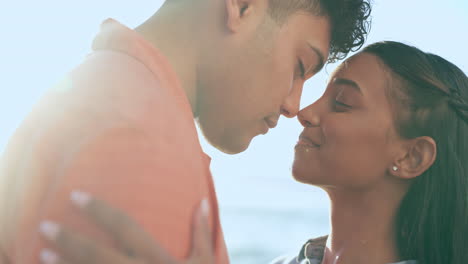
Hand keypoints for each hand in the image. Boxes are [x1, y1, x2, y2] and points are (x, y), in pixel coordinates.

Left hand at [38, 191, 214, 263]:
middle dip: (70, 239)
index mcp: (157, 257)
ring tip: (42, 255)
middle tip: (44, 225)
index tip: (75, 196)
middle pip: (97, 253)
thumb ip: (202, 232)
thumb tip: (204, 201)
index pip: (124, 226)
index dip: (99, 210)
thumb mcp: (207, 262)